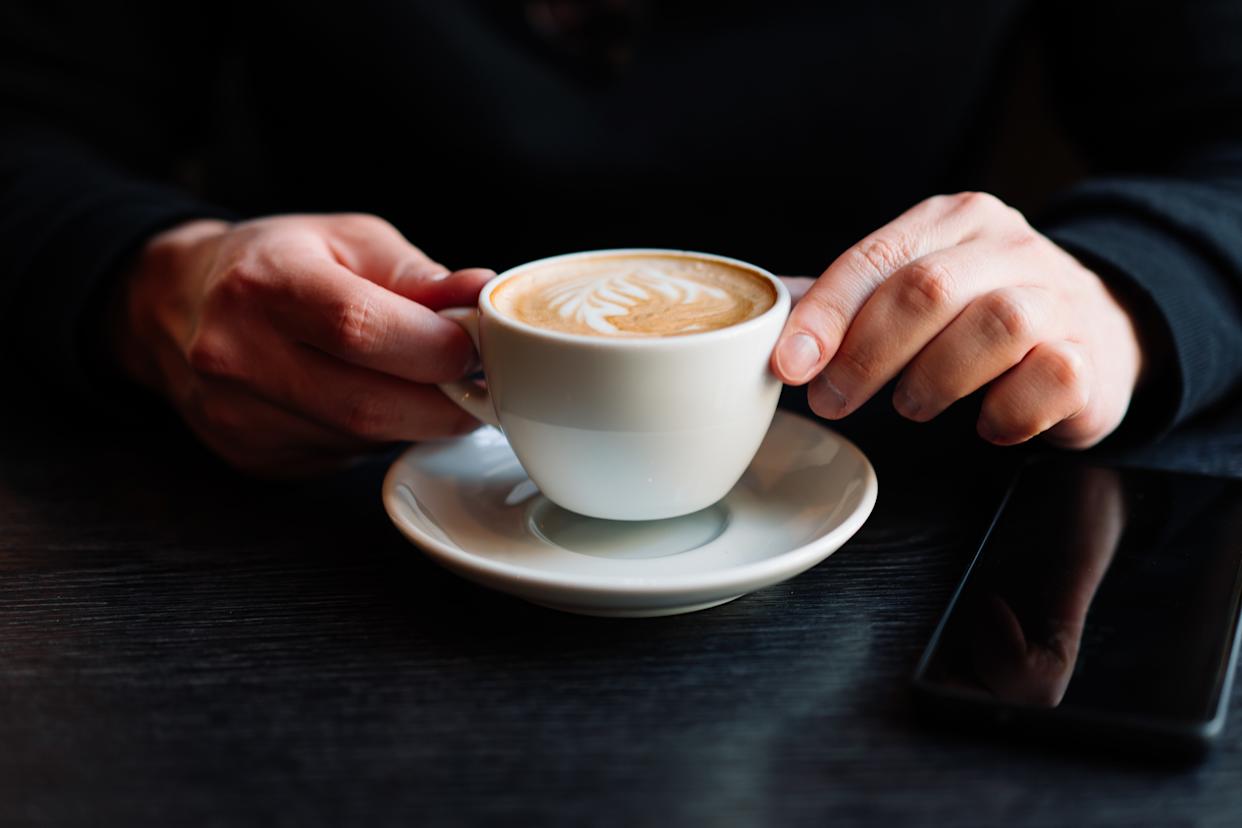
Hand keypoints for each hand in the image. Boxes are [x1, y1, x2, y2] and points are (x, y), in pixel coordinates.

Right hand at [112, 214, 492, 474]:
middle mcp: (238, 355)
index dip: (434, 347)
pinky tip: (372, 402)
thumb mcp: (347, 241)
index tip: (474, 347)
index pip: (361, 329)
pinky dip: (377, 436)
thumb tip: (481, 295)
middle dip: (443, 402)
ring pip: (363, 441)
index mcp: (264, 284)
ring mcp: (239, 417)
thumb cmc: (276, 264)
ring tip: (424, 385)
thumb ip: (417, 274)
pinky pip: (343, 458)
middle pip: (368, 405)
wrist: (178, 305)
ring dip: (414, 421)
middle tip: (476, 384)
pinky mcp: (254, 457)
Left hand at [771, 192, 1144, 447]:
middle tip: (834, 401)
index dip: (825, 315)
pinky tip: (986, 424)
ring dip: (935, 379)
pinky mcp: (1091, 354)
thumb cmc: (979, 314)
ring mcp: (1057, 296)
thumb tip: (771, 320)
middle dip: (866, 355)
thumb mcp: (913, 289)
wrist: (1097, 332)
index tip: (790, 364)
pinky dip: (1007, 411)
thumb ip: (847, 301)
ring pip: (994, 325)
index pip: (875, 260)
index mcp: (951, 221)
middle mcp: (1006, 247)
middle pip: (926, 290)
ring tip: (913, 404)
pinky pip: (1050, 377)